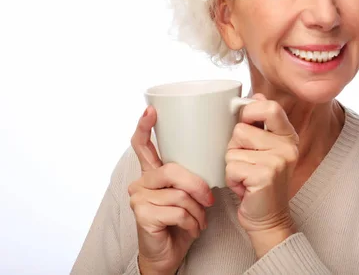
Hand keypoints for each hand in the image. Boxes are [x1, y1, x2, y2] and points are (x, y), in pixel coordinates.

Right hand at [129, 106, 214, 274]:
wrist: (169, 254)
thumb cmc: (181, 221)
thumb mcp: (189, 193)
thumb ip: (192, 174)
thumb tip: (214, 151)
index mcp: (152, 173)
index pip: (142, 145)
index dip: (145, 126)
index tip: (150, 110)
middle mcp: (141, 182)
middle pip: (172, 170)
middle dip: (197, 185)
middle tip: (209, 200)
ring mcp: (139, 198)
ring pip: (179, 194)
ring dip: (197, 211)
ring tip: (198, 220)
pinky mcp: (142, 215)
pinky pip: (178, 212)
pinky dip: (192, 223)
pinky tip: (190, 229)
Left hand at [225, 94, 299, 257]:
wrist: (268, 218)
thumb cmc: (260, 182)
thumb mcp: (266, 149)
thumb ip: (262, 123)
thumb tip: (256, 94)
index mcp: (288, 136)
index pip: (270, 107)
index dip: (250, 110)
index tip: (244, 122)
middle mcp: (287, 147)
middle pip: (241, 129)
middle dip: (234, 147)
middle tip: (246, 162)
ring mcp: (277, 161)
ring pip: (232, 149)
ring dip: (231, 165)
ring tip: (245, 176)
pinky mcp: (264, 176)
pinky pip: (231, 167)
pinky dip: (231, 180)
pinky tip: (244, 187)